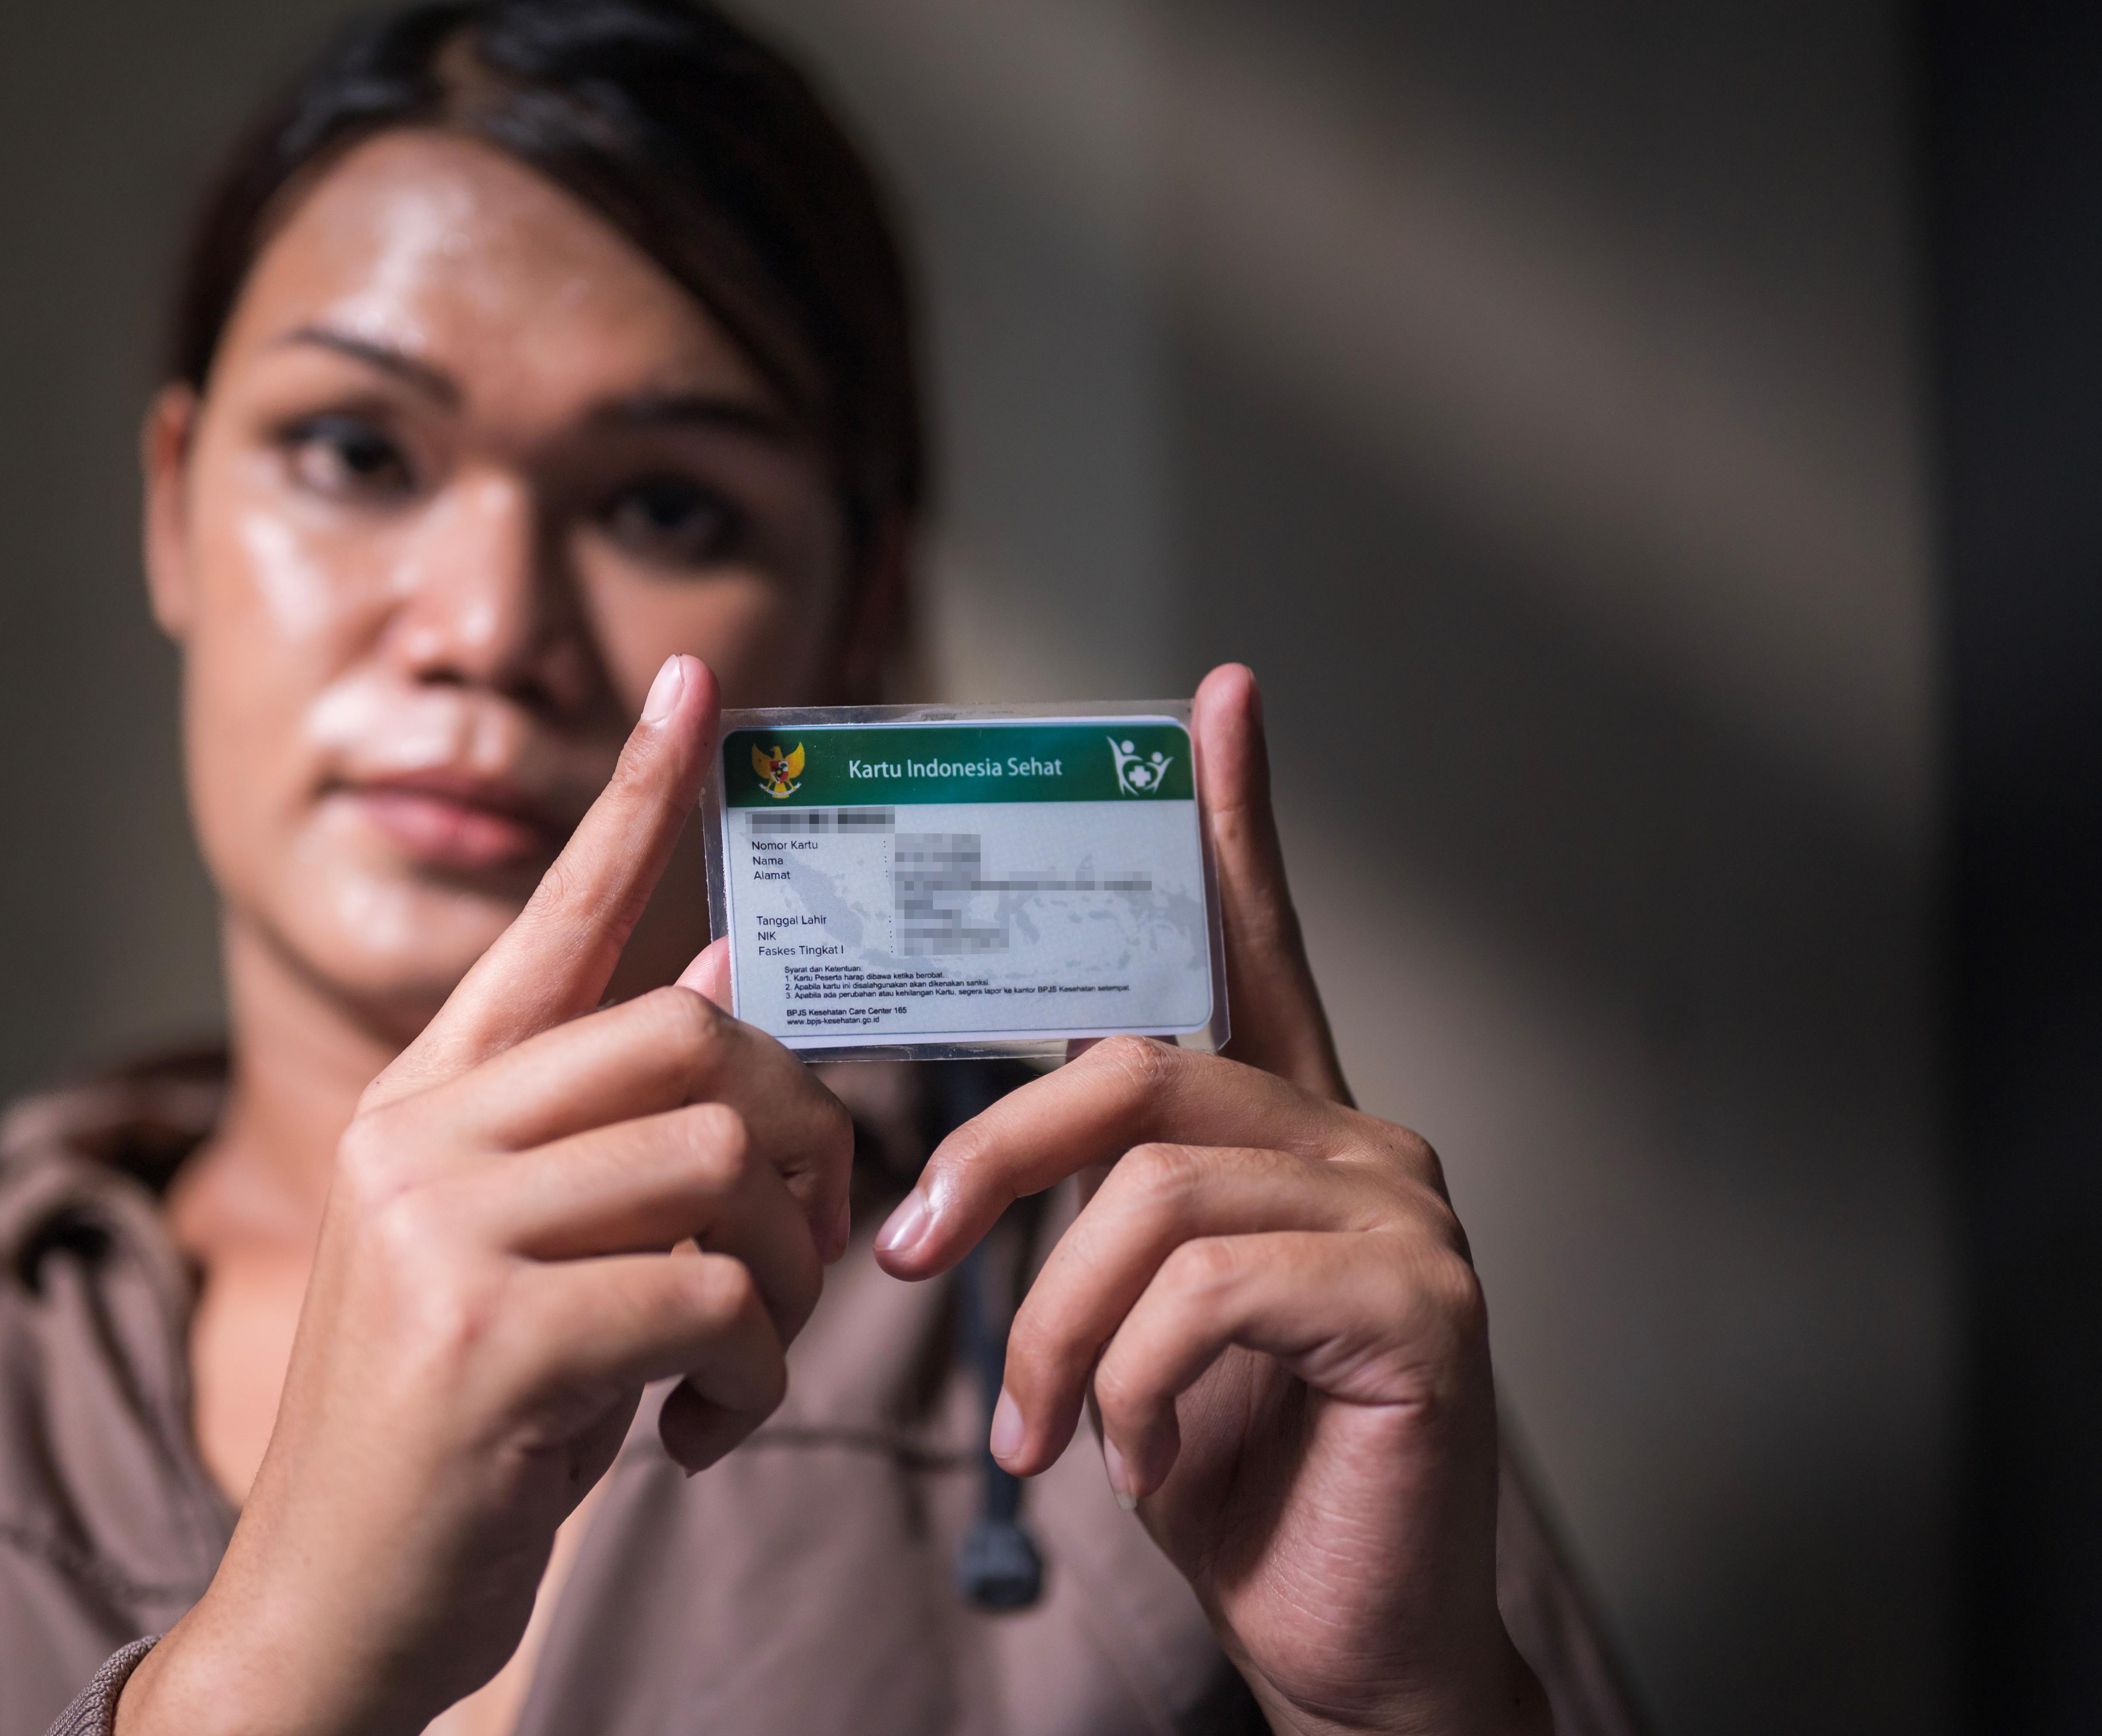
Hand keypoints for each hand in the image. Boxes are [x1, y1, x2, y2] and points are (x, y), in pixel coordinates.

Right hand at [123, 655, 851, 1735]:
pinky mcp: (491, 1340)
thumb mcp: (517, 1259)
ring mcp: (443, 1233)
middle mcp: (419, 1138)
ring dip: (787, 1277)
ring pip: (720, 1166)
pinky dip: (754, 1374)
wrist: (329, 1609)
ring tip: (745, 1360)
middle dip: (801, 1142)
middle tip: (809, 1247)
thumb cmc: (451, 1434)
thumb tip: (711, 980)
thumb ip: (597, 1128)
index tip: (698, 686)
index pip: (550, 917)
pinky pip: (712, 1299)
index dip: (635, 799)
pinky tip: (701, 1437)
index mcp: (423, 1106)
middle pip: (694, 1039)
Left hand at [875, 665, 1548, 1734]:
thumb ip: (1090, 1214)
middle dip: (998, 1158)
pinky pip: (1208, 1287)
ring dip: (1057, 1321)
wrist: (1340, 1628)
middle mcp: (1362, 1142)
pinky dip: (1131, 1379)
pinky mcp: (1422, 1304)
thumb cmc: (1222, 1469)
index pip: (1253, 947)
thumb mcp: (1123, 1320)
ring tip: (1040, 1429)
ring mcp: (1406, 1215)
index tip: (1217, 701)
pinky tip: (1140, 1456)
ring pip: (1158, 1189)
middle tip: (908, 1260)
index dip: (1234, 823)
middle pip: (1141, 1068)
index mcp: (1288, 1131)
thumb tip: (961, 1173)